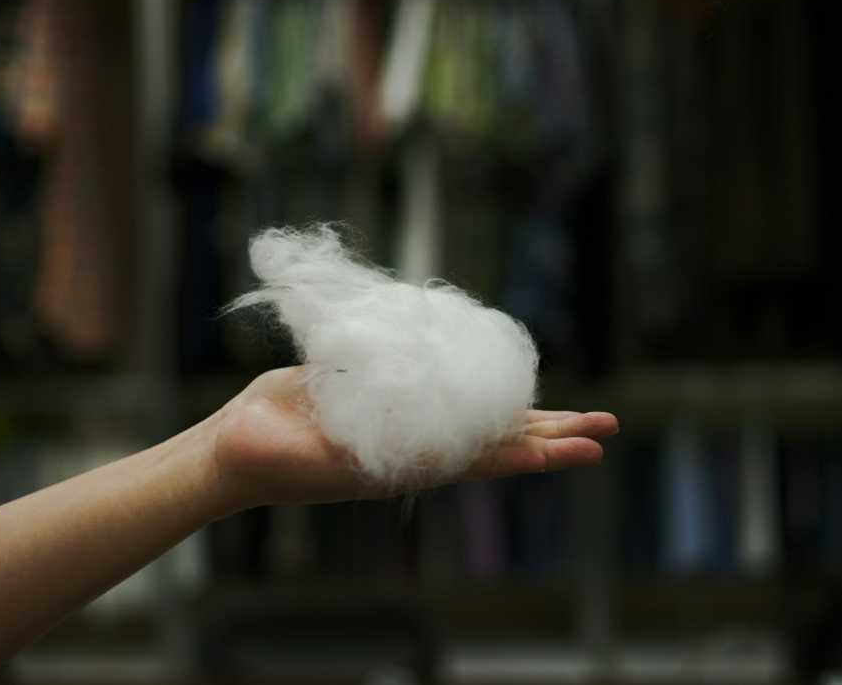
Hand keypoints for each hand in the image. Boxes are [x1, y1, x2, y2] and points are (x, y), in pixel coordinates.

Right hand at [208, 366, 618, 512]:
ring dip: (526, 410)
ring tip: (571, 409)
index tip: (585, 448)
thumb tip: (410, 445)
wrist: (235, 447)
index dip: (535, 452)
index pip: (486, 460)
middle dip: (552, 431)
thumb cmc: (266, 458)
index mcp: (405, 465)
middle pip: (498, 439)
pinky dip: (474, 381)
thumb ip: (356, 451)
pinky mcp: (383, 396)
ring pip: (478, 413)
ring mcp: (402, 422)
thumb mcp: (313, 456)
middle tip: (606, 426)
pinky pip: (440, 388)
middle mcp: (414, 447)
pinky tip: (496, 374)